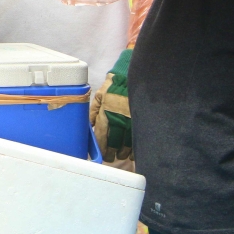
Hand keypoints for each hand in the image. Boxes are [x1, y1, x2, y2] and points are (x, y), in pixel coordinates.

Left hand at [92, 48, 132, 162]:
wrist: (132, 76)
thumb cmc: (114, 86)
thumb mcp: (100, 95)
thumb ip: (94, 112)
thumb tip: (91, 127)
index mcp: (106, 114)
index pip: (103, 137)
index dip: (102, 149)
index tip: (103, 154)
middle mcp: (119, 120)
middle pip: (115, 144)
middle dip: (113, 154)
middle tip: (112, 157)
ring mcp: (132, 121)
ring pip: (128, 145)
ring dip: (124, 152)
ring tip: (121, 154)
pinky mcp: (142, 121)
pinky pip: (140, 139)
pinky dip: (136, 148)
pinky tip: (133, 151)